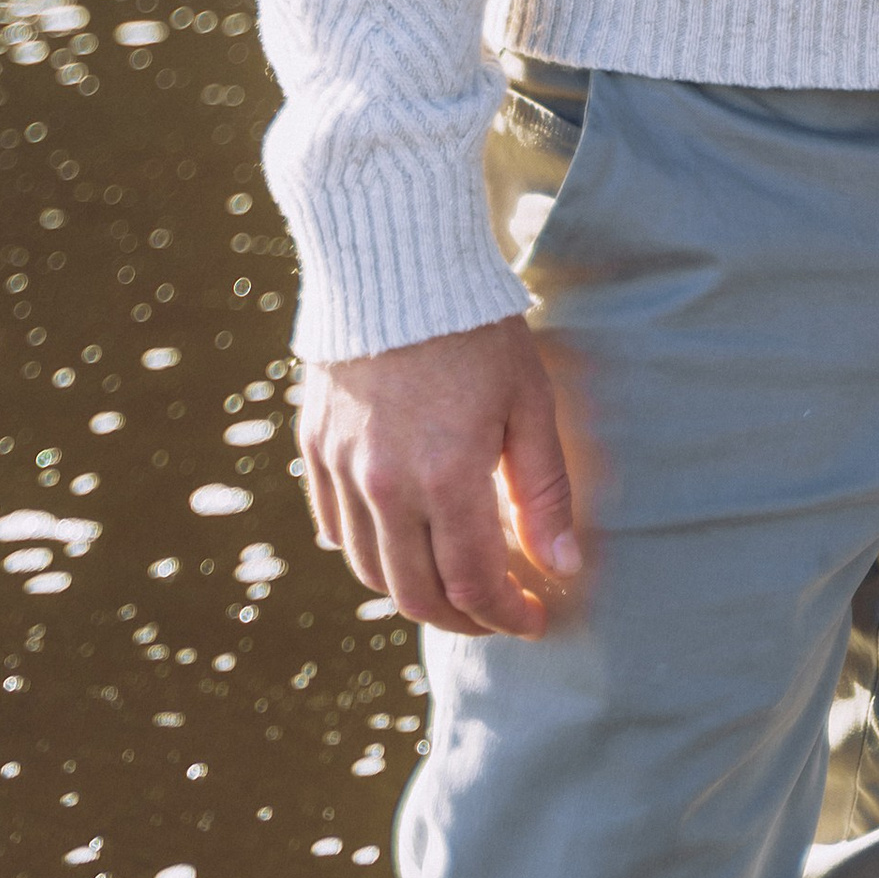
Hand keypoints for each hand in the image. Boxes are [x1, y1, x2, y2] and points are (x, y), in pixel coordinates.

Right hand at [297, 316, 577, 636]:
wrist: (397, 258)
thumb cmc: (477, 328)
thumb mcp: (529, 401)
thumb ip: (544, 491)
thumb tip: (563, 567)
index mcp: (446, 477)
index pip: (474, 584)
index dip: (507, 615)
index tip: (534, 618)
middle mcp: (385, 486)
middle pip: (416, 594)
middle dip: (463, 619)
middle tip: (497, 613)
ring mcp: (342, 468)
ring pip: (369, 570)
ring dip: (413, 590)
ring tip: (454, 581)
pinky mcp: (315, 447)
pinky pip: (335, 526)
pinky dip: (368, 549)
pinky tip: (401, 540)